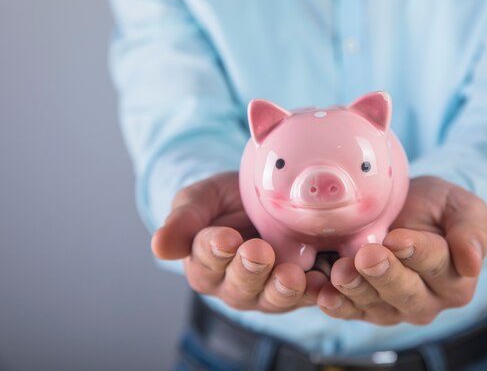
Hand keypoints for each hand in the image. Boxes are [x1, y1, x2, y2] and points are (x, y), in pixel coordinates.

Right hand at [152, 172, 326, 312]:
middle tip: (258, 251)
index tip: (224, 237)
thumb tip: (158, 247)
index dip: (214, 250)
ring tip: (292, 275)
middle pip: (240, 284)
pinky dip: (315, 291)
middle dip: (249, 269)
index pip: (206, 260)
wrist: (261, 196)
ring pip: (272, 297)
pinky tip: (322, 282)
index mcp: (205, 264)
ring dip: (282, 288)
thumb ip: (183, 220)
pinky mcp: (299, 288)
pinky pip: (308, 295)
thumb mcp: (200, 199)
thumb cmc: (224, 200)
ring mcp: (267, 290)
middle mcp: (234, 284)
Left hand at [317, 176, 486, 324]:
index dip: (417, 252)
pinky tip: (321, 293)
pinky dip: (334, 303)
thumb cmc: (435, 206)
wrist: (404, 209)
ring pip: (375, 305)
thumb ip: (471, 230)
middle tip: (366, 255)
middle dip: (384, 274)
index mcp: (455, 278)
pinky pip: (349, 311)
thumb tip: (472, 262)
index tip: (398, 238)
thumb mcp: (460, 206)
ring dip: (356, 289)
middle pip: (405, 292)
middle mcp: (427, 300)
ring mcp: (393, 308)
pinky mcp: (363, 308)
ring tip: (340, 271)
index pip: (437, 265)